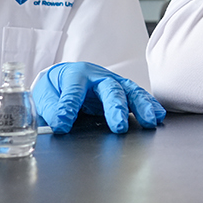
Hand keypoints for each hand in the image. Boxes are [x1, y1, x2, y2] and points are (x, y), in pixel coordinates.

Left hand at [33, 62, 165, 133]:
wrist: (64, 76)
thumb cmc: (56, 86)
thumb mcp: (45, 96)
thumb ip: (51, 109)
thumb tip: (59, 125)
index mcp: (74, 75)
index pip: (72, 92)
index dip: (67, 109)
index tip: (63, 126)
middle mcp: (96, 76)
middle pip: (109, 89)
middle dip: (115, 108)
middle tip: (119, 127)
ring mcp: (112, 82)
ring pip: (129, 91)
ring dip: (141, 107)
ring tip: (150, 122)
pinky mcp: (122, 90)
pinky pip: (138, 96)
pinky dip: (149, 105)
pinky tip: (158, 116)